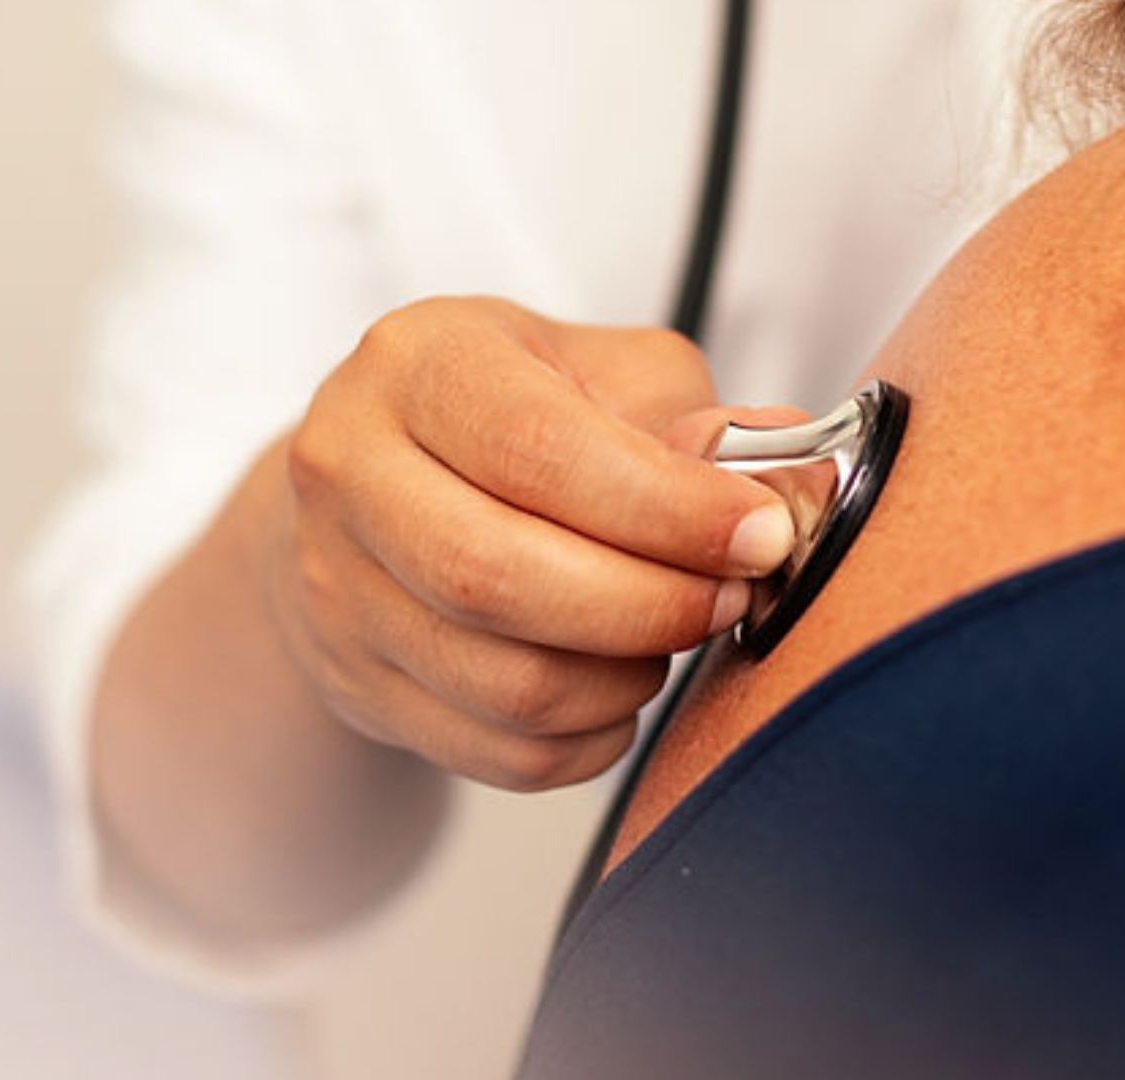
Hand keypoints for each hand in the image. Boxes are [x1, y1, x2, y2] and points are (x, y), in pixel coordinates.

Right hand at [266, 297, 795, 791]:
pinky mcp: (358, 685)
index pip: (536, 447)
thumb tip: (787, 477)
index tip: (759, 533)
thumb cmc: (500, 416)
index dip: (664, 507)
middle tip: (726, 595)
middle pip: (500, 577)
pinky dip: (590, 739)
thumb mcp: (594, 371)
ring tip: (670, 635)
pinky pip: (499, 752)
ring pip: (505, 683)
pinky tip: (617, 689)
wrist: (369, 486)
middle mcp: (349, 470)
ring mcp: (337, 588)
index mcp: (415, 364)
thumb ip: (691, 418)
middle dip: (650, 604)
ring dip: (624, 678)